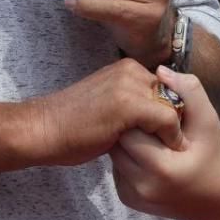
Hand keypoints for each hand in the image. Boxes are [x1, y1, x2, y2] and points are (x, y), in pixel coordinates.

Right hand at [26, 59, 185, 166]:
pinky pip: (167, 119)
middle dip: (175, 120)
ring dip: (174, 131)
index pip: (165, 87)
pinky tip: (163, 151)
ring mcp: (130, 85)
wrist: (44, 131)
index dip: (170, 111)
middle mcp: (130, 70)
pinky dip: (171, 137)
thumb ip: (131, 103)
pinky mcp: (130, 104)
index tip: (168, 135)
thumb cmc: (72, 126)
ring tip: (169, 150)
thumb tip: (159, 119)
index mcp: (126, 68)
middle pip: (172, 95)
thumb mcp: (108, 105)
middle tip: (172, 145)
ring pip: (173, 106)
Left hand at [109, 67, 219, 219]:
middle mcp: (142, 186)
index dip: (138, 115)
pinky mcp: (127, 199)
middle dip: (129, 127)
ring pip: (114, 155)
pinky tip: (146, 154)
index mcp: (162, 168)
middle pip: (117, 143)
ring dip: (126, 141)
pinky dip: (128, 157)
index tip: (153, 112)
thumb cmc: (212, 154)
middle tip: (147, 121)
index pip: (130, 131)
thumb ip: (189, 92)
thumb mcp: (208, 120)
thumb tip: (160, 70)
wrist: (216, 198)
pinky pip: (117, 168)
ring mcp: (132, 196)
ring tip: (148, 138)